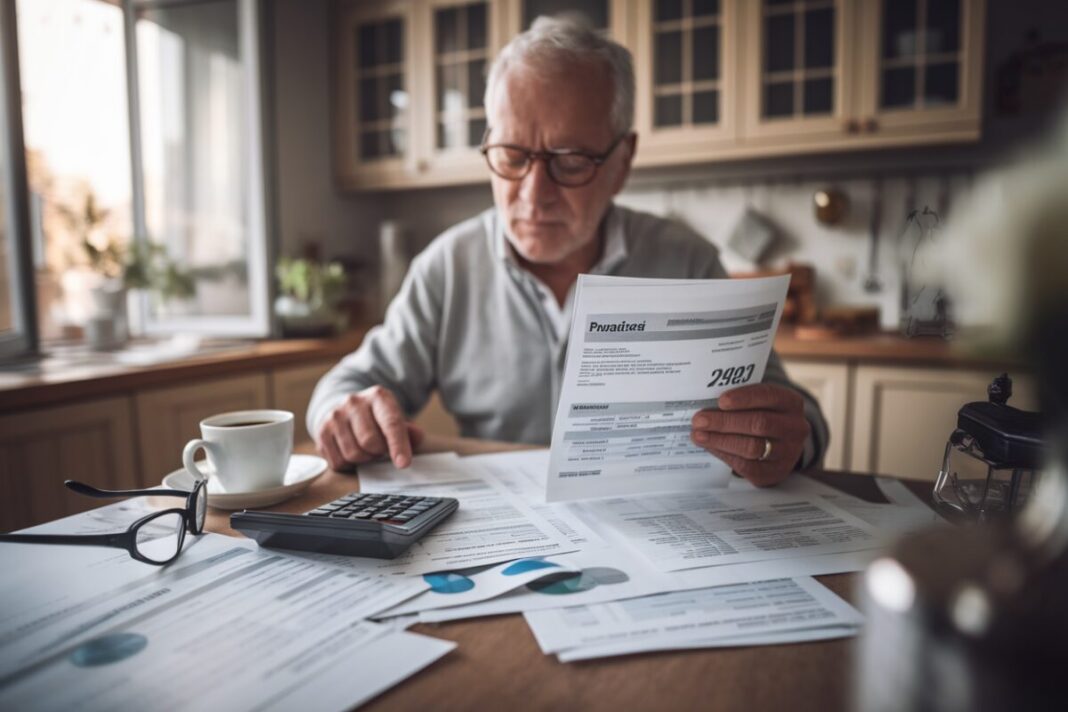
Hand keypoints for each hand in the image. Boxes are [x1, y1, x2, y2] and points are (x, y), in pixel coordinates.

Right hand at [316, 386, 424, 469]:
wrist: (346, 410)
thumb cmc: (377, 419)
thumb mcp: (395, 419)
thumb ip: (409, 431)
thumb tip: (416, 438)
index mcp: (378, 396)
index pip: (391, 423)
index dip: (398, 446)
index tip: (403, 463)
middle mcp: (354, 402)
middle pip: (370, 442)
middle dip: (379, 452)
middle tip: (380, 449)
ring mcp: (335, 416)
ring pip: (353, 454)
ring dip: (364, 459)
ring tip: (366, 449)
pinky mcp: (321, 431)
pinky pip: (338, 462)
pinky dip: (349, 464)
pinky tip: (352, 451)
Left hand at [690, 383, 809, 486]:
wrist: (782, 445)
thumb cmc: (763, 416)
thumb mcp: (760, 403)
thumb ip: (740, 401)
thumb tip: (707, 404)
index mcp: (791, 403)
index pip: (769, 396)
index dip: (744, 398)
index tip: (720, 401)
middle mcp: (795, 427)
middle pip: (759, 423)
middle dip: (725, 422)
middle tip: (699, 420)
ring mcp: (788, 453)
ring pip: (752, 447)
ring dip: (720, 440)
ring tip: (699, 435)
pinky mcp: (775, 472)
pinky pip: (747, 466)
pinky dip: (725, 455)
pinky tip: (710, 447)